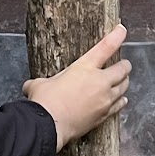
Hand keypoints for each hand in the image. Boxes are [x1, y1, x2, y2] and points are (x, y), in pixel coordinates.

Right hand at [24, 25, 129, 148]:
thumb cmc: (45, 102)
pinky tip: (122, 100)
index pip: (106, 47)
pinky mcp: (104, 115)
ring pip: (124, 86)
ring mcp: (105, 99)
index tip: (122, 30)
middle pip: (122, 69)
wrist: (50, 125)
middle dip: (124, 65)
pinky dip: (122, 100)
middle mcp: (99, 81)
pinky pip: (119, 105)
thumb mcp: (40, 84)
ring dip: (124, 82)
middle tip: (123, 64)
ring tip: (123, 81)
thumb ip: (41, 82)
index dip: (116, 36)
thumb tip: (30, 87)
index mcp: (84, 67)